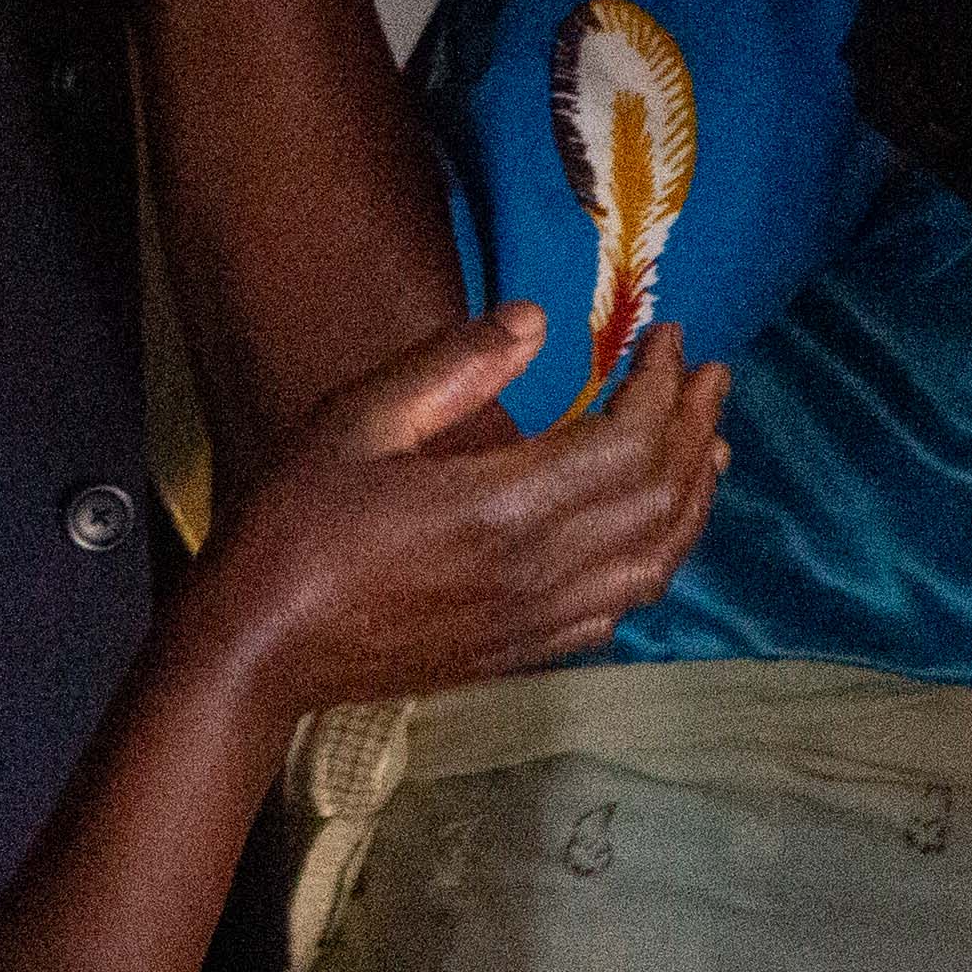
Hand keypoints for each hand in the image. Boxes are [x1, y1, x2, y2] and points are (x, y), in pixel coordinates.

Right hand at [199, 305, 730, 715]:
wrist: (261, 649)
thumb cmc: (297, 523)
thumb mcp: (357, 420)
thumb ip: (452, 366)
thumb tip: (538, 318)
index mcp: (502, 506)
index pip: (628, 443)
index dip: (664, 385)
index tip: (672, 336)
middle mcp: (538, 571)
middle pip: (659, 500)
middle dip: (696, 429)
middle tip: (711, 377)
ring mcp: (537, 621)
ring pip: (655, 562)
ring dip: (694, 499)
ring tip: (710, 447)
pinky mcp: (524, 653)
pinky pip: (619, 610)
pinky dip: (657, 563)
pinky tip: (656, 536)